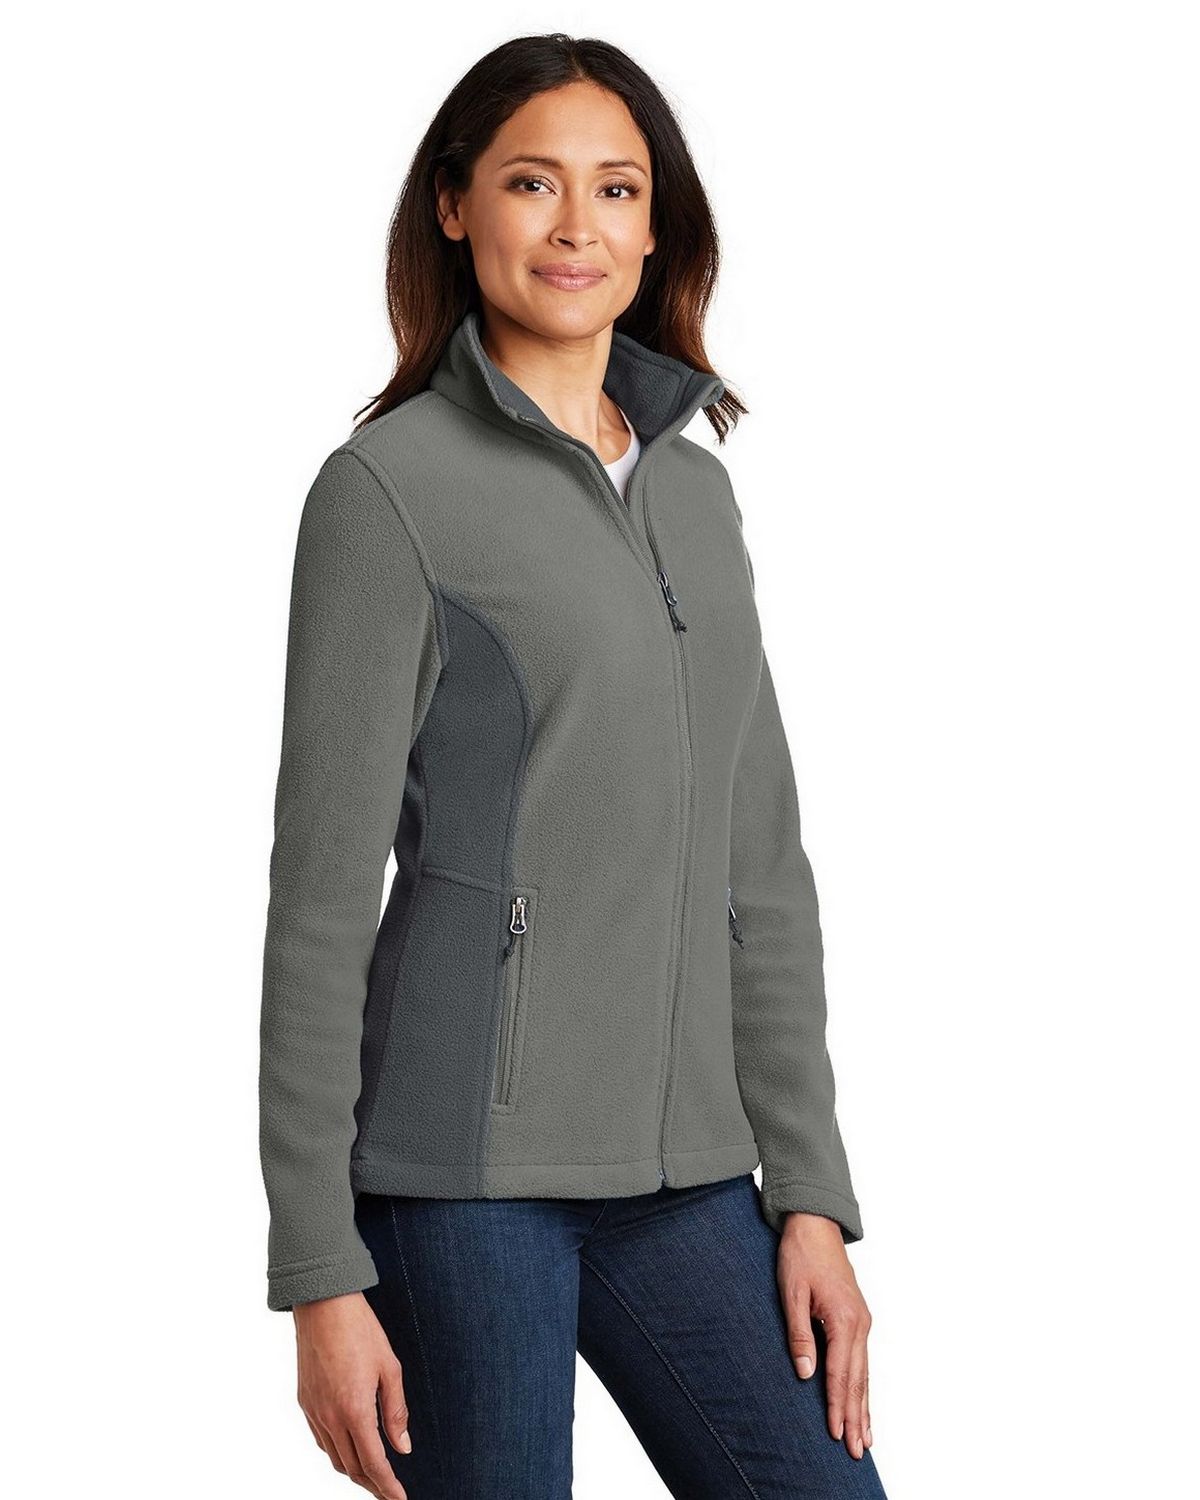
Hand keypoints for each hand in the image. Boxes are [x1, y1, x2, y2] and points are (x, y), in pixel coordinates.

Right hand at [294, 1291, 412, 1498]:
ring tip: (373, 1476)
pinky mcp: (305, 1402)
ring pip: (333, 1458)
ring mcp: (313, 1411)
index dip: (387, 1486)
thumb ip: (396, 1411)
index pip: (373, 1463)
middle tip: (390, 1492)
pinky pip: (321, 1440)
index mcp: (354, 1409)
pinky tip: (349, 1449)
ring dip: (353, 1472)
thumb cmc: (360, 1330)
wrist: (324, 1304)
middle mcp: (330, 1417)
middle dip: (372, 1485)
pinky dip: (337, 1453)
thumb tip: (403, 1447)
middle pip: (351, 1468)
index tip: (399, 1499)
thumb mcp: (390, 1367)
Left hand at [776, 1213, 873, 1459]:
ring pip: (865, 1373)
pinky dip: (864, 1385)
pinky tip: (863, 1401)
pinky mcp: (858, 1319)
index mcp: (843, 1319)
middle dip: (857, 1417)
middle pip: (858, 1380)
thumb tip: (805, 1374)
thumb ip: (799, 1334)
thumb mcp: (791, 1292)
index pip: (840, 1373)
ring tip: (866, 1438)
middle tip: (858, 1451)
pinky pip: (863, 1360)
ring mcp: (862, 1322)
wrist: (815, 1224)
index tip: (838, 1436)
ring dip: (864, 1406)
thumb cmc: (800, 1255)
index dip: (838, 1406)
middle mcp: (859, 1324)